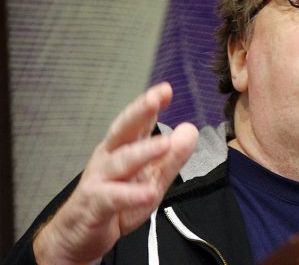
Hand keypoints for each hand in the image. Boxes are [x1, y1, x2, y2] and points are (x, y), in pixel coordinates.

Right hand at [33, 82, 198, 263]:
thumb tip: (191, 130)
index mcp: (123, 148)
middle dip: (139, 112)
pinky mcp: (95, 204)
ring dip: (143, 151)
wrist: (78, 237)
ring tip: (165, 143)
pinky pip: (114, 197)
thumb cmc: (116, 203)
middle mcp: (109, 158)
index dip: (151, 104)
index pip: (138, 121)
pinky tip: (148, 192)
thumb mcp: (151, 180)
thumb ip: (172, 157)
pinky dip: (131, 194)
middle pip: (123, 130)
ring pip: (121, 161)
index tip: (166, 89)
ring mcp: (100, 180)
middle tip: (156, 97)